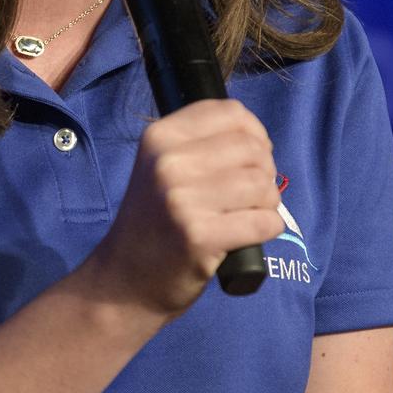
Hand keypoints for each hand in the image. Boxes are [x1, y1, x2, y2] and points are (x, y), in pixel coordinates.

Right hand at [87, 99, 283, 317]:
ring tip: (246, 216)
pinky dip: (268, 229)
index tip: (249, 157)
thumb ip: (200, 143)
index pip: (231, 112)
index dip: (254, 133)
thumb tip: (257, 136)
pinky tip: (248, 236)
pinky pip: (265, 222)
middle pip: (253, 148)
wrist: (124, 280)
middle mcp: (168, 162)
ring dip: (267, 203)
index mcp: (159, 136)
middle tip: (248, 195)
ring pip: (263, 185)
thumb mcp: (160, 166)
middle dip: (264, 171)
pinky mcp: (200, 236)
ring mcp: (182, 199)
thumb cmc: (153, 220)